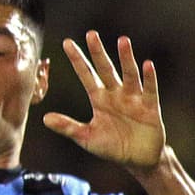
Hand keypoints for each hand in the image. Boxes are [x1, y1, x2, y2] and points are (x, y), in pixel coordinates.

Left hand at [43, 31, 165, 171]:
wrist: (138, 160)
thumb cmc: (111, 146)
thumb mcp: (86, 138)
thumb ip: (68, 127)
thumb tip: (44, 118)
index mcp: (99, 99)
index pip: (86, 75)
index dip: (77, 60)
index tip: (66, 43)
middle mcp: (115, 94)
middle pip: (105, 69)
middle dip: (97, 52)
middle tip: (90, 34)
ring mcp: (133, 99)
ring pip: (128, 75)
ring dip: (126, 58)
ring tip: (122, 41)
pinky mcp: (150, 107)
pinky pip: (149, 90)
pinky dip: (149, 78)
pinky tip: (147, 64)